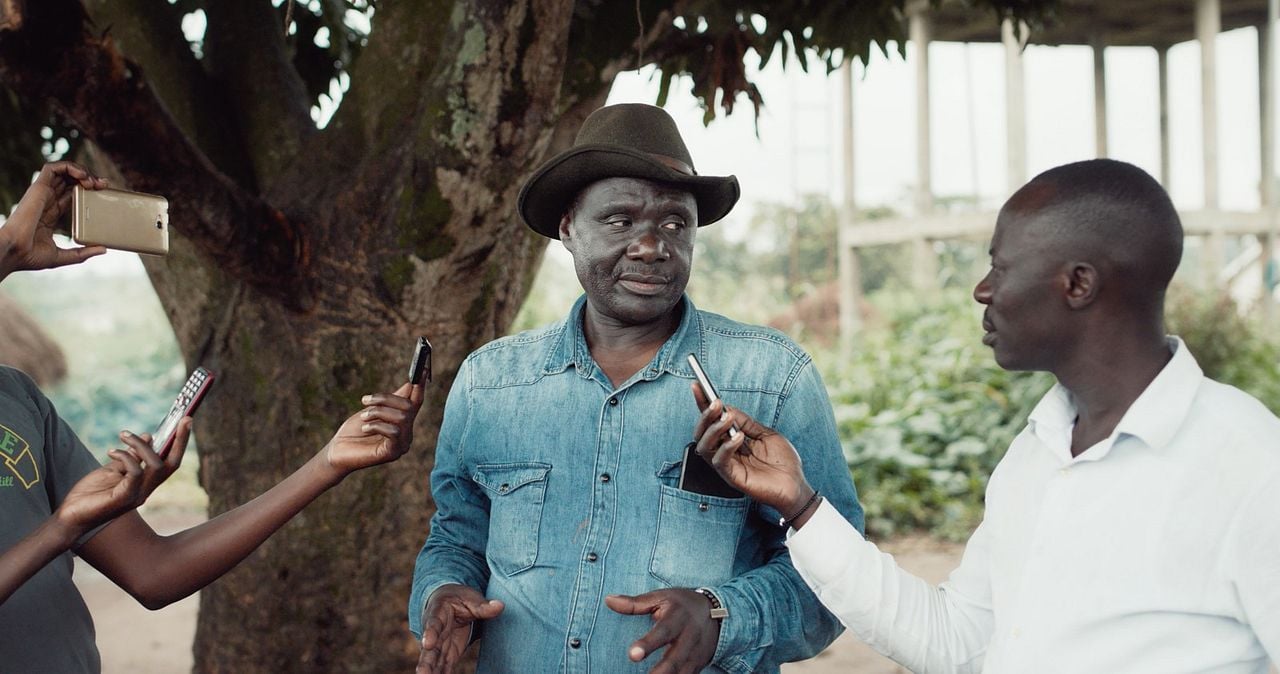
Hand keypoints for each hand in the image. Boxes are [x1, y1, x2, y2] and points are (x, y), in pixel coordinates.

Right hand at [0, 161, 106, 279]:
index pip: (72, 195)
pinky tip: (82, 176)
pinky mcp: (38, 188)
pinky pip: (52, 168)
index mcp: (51, 214)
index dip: (87, 190)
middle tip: (104, 185)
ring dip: (82, 171)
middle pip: (70, 181)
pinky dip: (69, 166)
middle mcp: (47, 201)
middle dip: (89, 178)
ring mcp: (42, 194)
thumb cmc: (31, 256)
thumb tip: (103, 250)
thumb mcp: (63, 256)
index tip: (103, 192)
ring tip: (93, 181)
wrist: (15, 252)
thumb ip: (83, 253)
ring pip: (63, 171)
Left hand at [54, 419, 191, 532]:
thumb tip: (149, 437)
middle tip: (182, 418)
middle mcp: (146, 490)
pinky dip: (126, 457)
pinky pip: (135, 472)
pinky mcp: (125, 498)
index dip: (181, 442)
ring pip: (156, 466)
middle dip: (180, 440)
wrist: (70, 516)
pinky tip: (111, 452)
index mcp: (145, 483)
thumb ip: (131, 456)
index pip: (171, 461)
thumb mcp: (113, 469)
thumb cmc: (91, 494)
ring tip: (124, 434)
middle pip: (173, 464)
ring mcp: (137, 495)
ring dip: (142, 445)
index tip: (186, 419)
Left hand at [323, 382, 423, 476]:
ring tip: (363, 417)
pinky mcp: (393, 453)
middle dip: (385, 400)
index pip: (416, 401)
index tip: (422, 368)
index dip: (419, 385)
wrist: (337, 451)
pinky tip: (365, 428)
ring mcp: (401, 445)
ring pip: (402, 418)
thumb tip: (410, 384)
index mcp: (403, 423)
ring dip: (378, 412)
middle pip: (409, 407)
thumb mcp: (373, 410)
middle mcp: (406, 434)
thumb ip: (391, 400)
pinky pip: (394, 432)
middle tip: (366, 401)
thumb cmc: (353, 431)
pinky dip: (377, 425)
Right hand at [416, 583, 503, 673]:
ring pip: (433, 662)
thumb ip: (483, 606)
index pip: (434, 624)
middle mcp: (435, 633)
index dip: (430, 633)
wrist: (448, 603)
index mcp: (438, 613)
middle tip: (422, 673)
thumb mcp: (470, 598)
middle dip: (426, 662)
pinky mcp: (446, 655)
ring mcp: (439, 646)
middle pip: (429, 650)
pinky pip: (442, 668)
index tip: (428, 643)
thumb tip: (500, 606)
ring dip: (431, 672)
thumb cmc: (459, 599)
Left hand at [605, 589, 720, 673]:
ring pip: (682, 672)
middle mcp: (689, 637)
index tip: (632, 655)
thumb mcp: (661, 597)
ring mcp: (695, 653)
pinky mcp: (698, 665)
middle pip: (675, 659)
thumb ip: (635, 603)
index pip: (662, 632)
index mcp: (677, 618)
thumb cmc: (681, 604)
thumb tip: (609, 600)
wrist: (716, 611)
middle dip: (660, 672)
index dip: (648, 644)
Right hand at [691, 384, 814, 516]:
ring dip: (713, 429)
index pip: (712, 421)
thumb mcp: (766, 434)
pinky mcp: (733, 477)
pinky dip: (726, 447)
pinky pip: (720, 461)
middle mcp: (725, 452)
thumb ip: (746, 422)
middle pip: (702, 433)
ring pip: (705, 447)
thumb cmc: (782, 462)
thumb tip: (729, 408)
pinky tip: (739, 438)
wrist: (796, 485)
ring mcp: (728, 465)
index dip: (702, 404)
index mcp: (731, 441)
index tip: (698, 385)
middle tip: (716, 404)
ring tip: (727, 419)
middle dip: (705, 415)